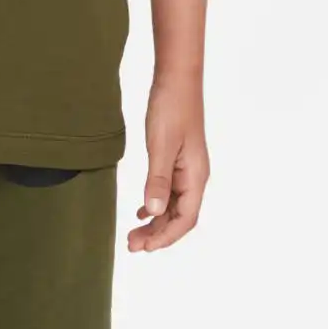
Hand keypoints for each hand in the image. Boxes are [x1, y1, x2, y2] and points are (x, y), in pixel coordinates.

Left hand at [128, 76, 208, 251]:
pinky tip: (142, 211)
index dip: (165, 237)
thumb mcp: (160, 146)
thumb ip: (157, 180)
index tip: (144, 248)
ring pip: (173, 206)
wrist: (176, 80)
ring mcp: (187, 169)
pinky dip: (156, 205)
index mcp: (196, 176)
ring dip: (155, 222)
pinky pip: (169, 192)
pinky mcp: (177, 161)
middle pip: (179, 217)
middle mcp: (195, 177)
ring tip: (133, 233)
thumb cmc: (171, 109)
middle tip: (131, 245)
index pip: (185, 219)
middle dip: (157, 234)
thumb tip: (155, 212)